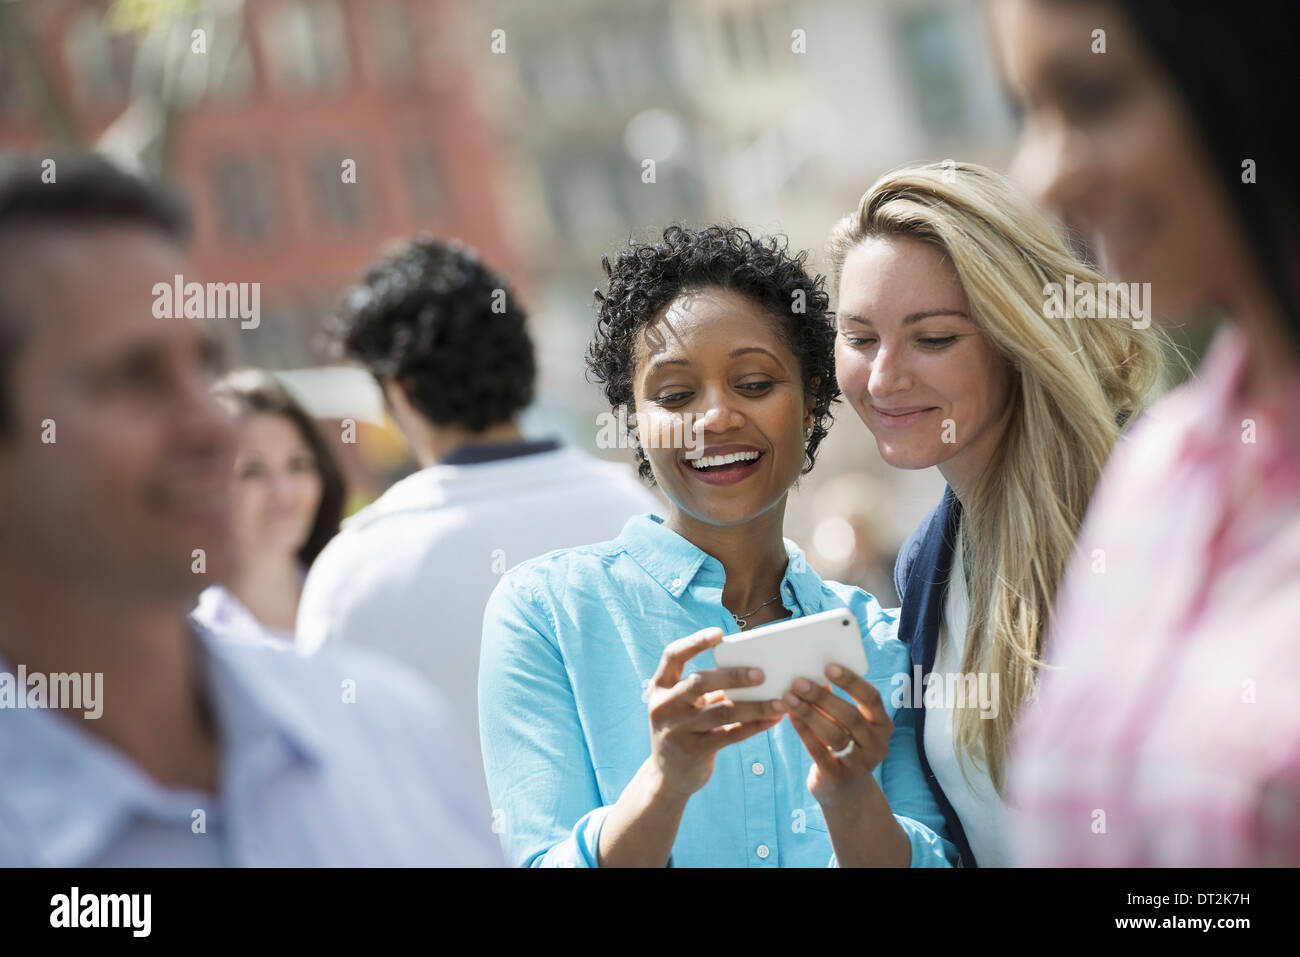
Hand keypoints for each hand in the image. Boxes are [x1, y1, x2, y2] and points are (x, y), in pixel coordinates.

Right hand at [647, 627, 785, 798]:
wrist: (668, 776)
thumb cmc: (685, 729)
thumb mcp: (684, 705)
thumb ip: (707, 688)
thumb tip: (753, 669)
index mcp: (660, 687)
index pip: (672, 655)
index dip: (694, 642)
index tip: (719, 634)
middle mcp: (664, 706)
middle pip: (699, 682)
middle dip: (733, 676)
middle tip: (762, 674)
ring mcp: (676, 730)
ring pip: (721, 712)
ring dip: (754, 706)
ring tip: (780, 701)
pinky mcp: (694, 751)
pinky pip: (730, 735)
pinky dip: (754, 726)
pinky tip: (773, 720)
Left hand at [784, 663, 891, 808]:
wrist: (846, 791)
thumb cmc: (846, 744)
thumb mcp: (849, 724)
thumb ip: (837, 701)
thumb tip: (812, 670)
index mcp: (883, 725)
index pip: (871, 697)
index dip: (851, 681)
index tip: (829, 667)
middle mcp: (876, 745)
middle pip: (850, 715)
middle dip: (822, 697)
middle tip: (799, 682)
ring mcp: (860, 763)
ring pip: (834, 734)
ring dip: (809, 713)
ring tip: (789, 698)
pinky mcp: (839, 777)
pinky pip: (819, 752)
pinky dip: (804, 732)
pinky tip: (790, 717)